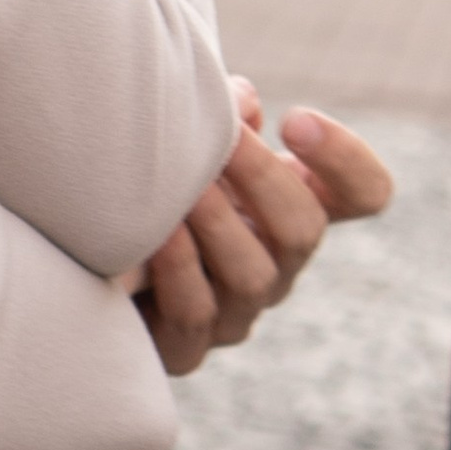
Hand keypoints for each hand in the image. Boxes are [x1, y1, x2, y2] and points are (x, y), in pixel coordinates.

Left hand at [139, 86, 393, 376]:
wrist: (85, 257)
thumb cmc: (151, 178)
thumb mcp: (192, 139)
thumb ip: (224, 115)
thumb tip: (240, 101)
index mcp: (291, 205)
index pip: (364, 192)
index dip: (347, 158)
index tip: (296, 118)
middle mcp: (276, 264)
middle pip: (304, 230)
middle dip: (262, 177)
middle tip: (224, 140)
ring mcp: (235, 312)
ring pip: (253, 276)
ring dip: (219, 224)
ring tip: (187, 188)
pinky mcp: (183, 348)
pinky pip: (193, 318)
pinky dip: (177, 272)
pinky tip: (154, 236)